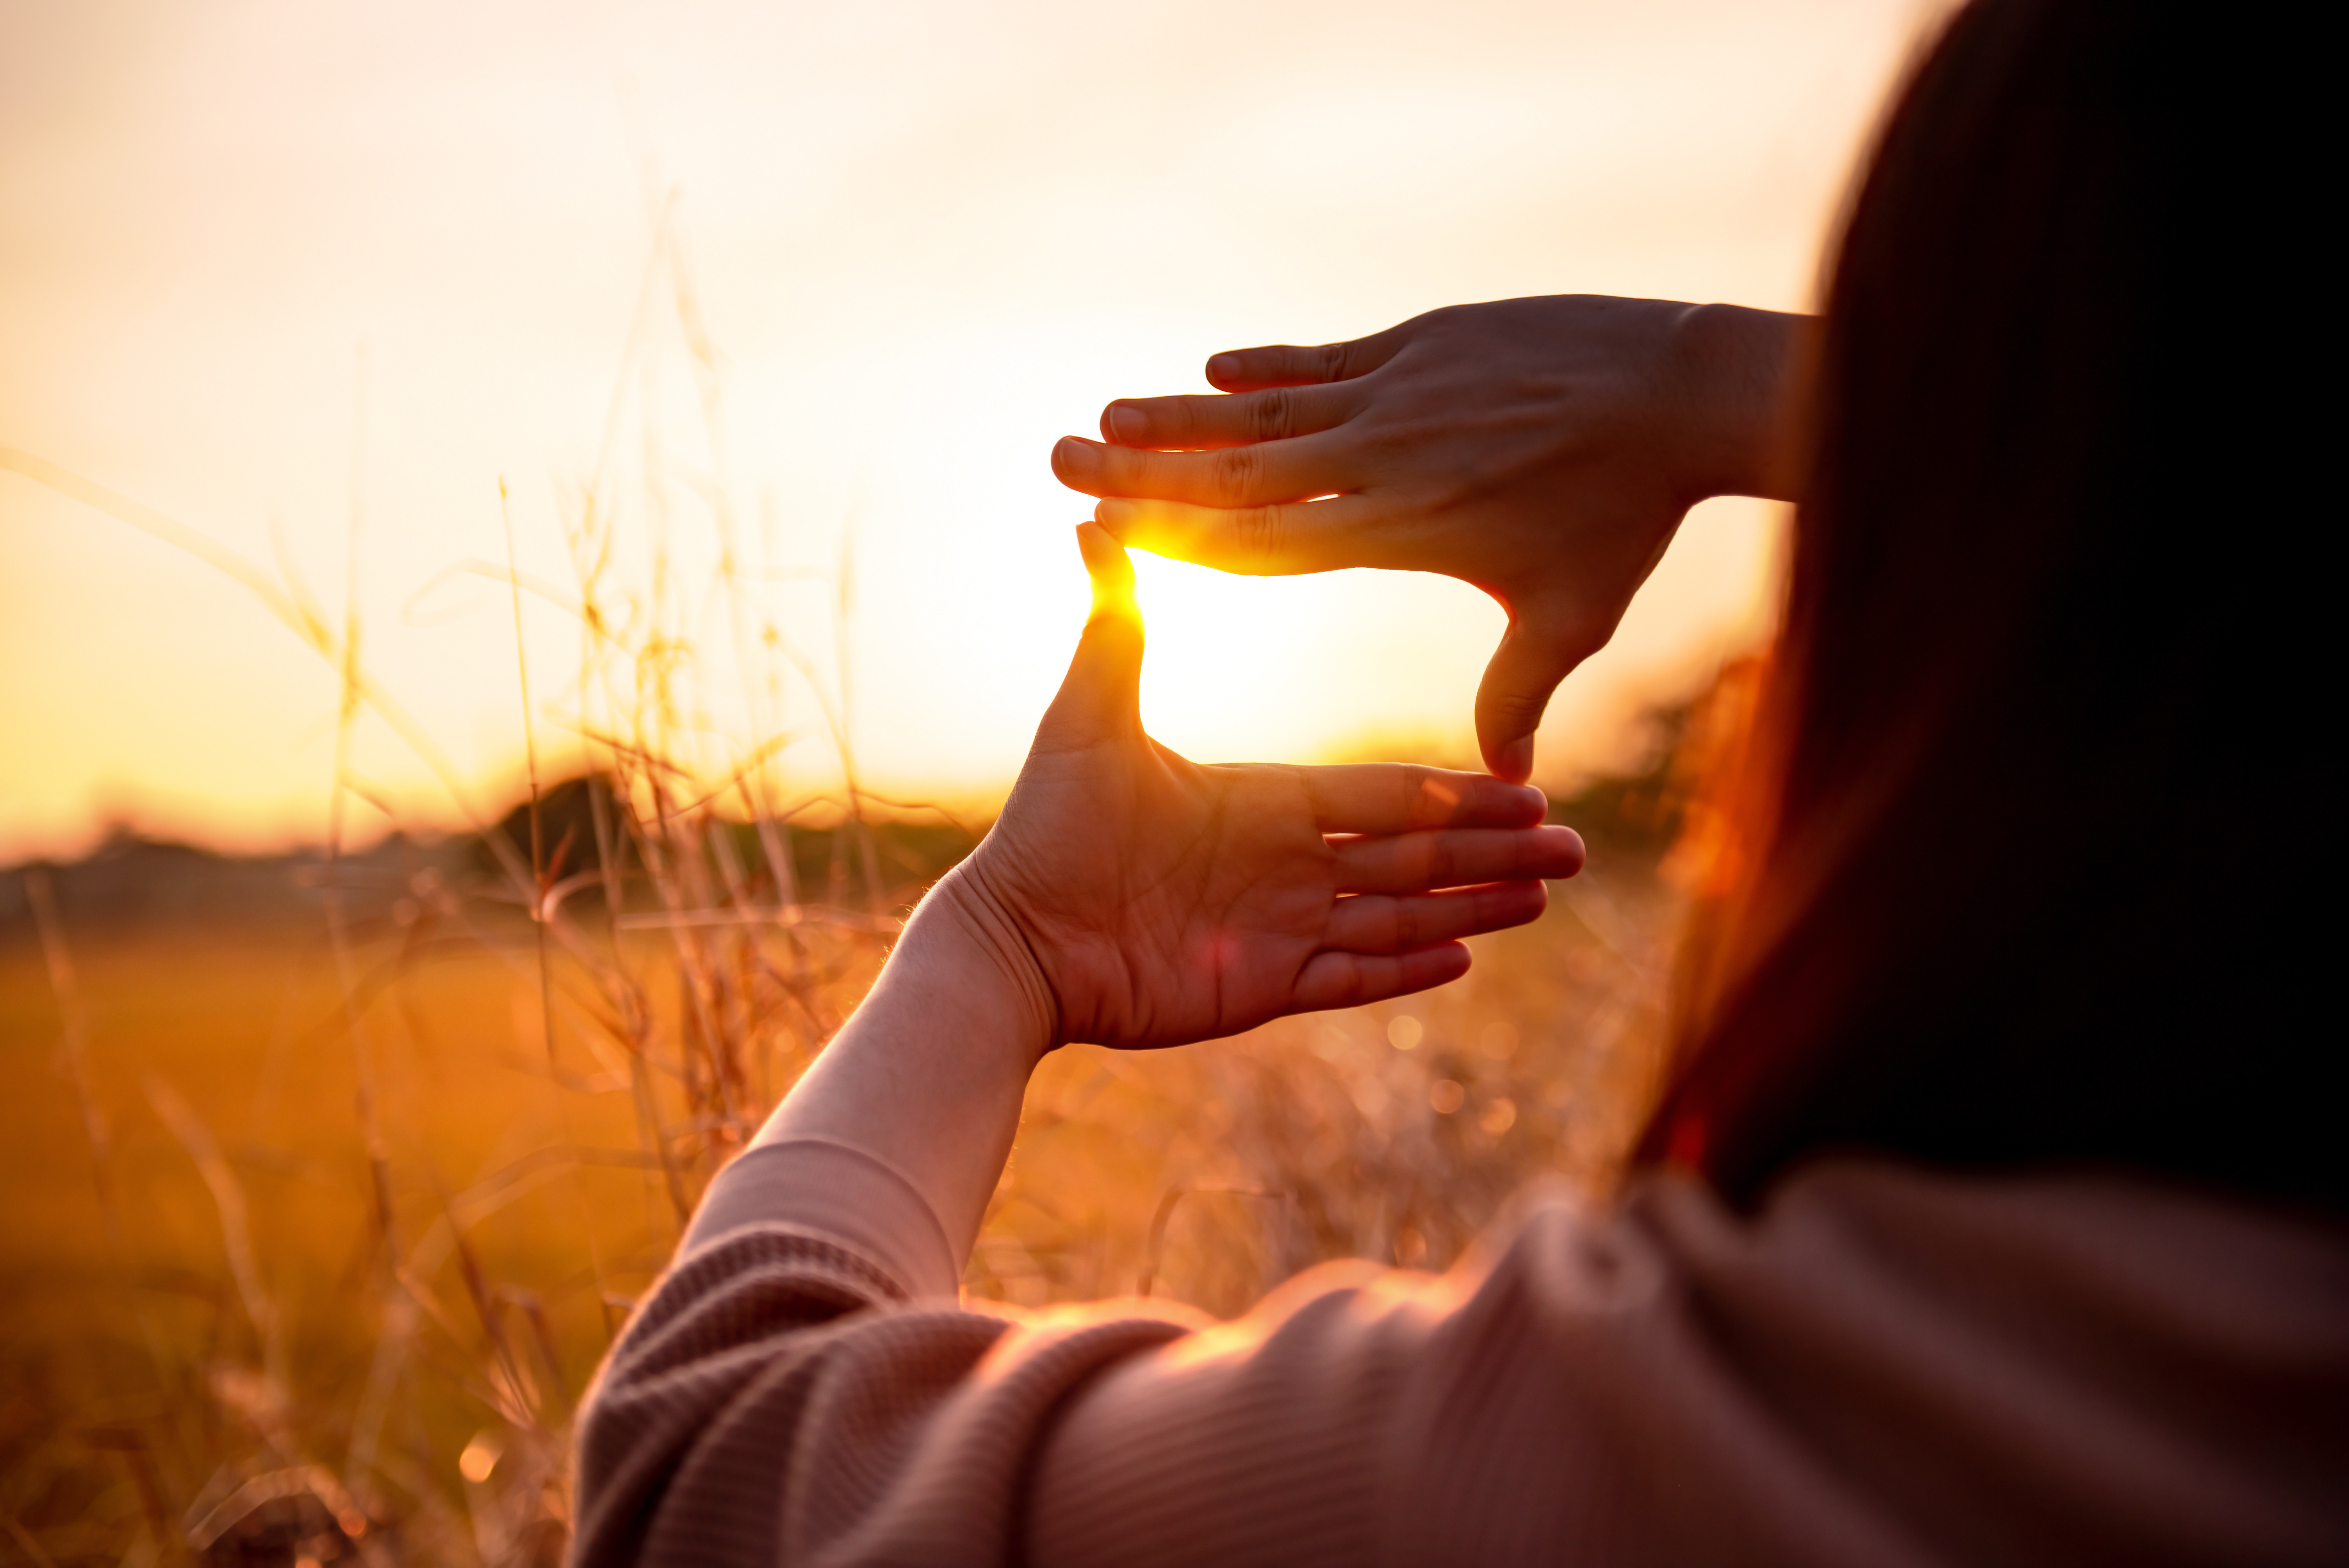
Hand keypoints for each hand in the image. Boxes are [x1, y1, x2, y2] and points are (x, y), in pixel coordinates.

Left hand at [940, 523, 1585, 1052]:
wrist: (1013, 936)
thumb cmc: (1044, 828)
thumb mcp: (1088, 719)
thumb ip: (1115, 629)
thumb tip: (1092, 524)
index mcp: (1262, 801)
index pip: (1381, 795)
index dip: (1454, 792)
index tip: (1523, 784)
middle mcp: (1283, 863)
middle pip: (1411, 854)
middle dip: (1492, 850)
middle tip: (1573, 847)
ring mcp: (1277, 927)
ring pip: (1398, 916)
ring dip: (1472, 906)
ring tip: (1544, 897)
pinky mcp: (1260, 986)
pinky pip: (1351, 976)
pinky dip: (1406, 971)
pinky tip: (1468, 959)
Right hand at [1049, 297, 1803, 781]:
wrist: (1681, 393)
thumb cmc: (1627, 517)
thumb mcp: (1572, 615)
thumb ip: (1520, 691)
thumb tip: (1509, 779)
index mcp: (1402, 528)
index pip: (1263, 541)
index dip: (1178, 537)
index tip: (1104, 533)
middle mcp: (1385, 459)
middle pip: (1237, 471)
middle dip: (1144, 469)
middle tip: (1064, 457)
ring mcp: (1402, 393)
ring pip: (1267, 410)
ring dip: (1185, 413)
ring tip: (1111, 415)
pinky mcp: (1426, 342)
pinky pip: (1326, 360)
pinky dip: (1268, 364)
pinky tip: (1213, 367)